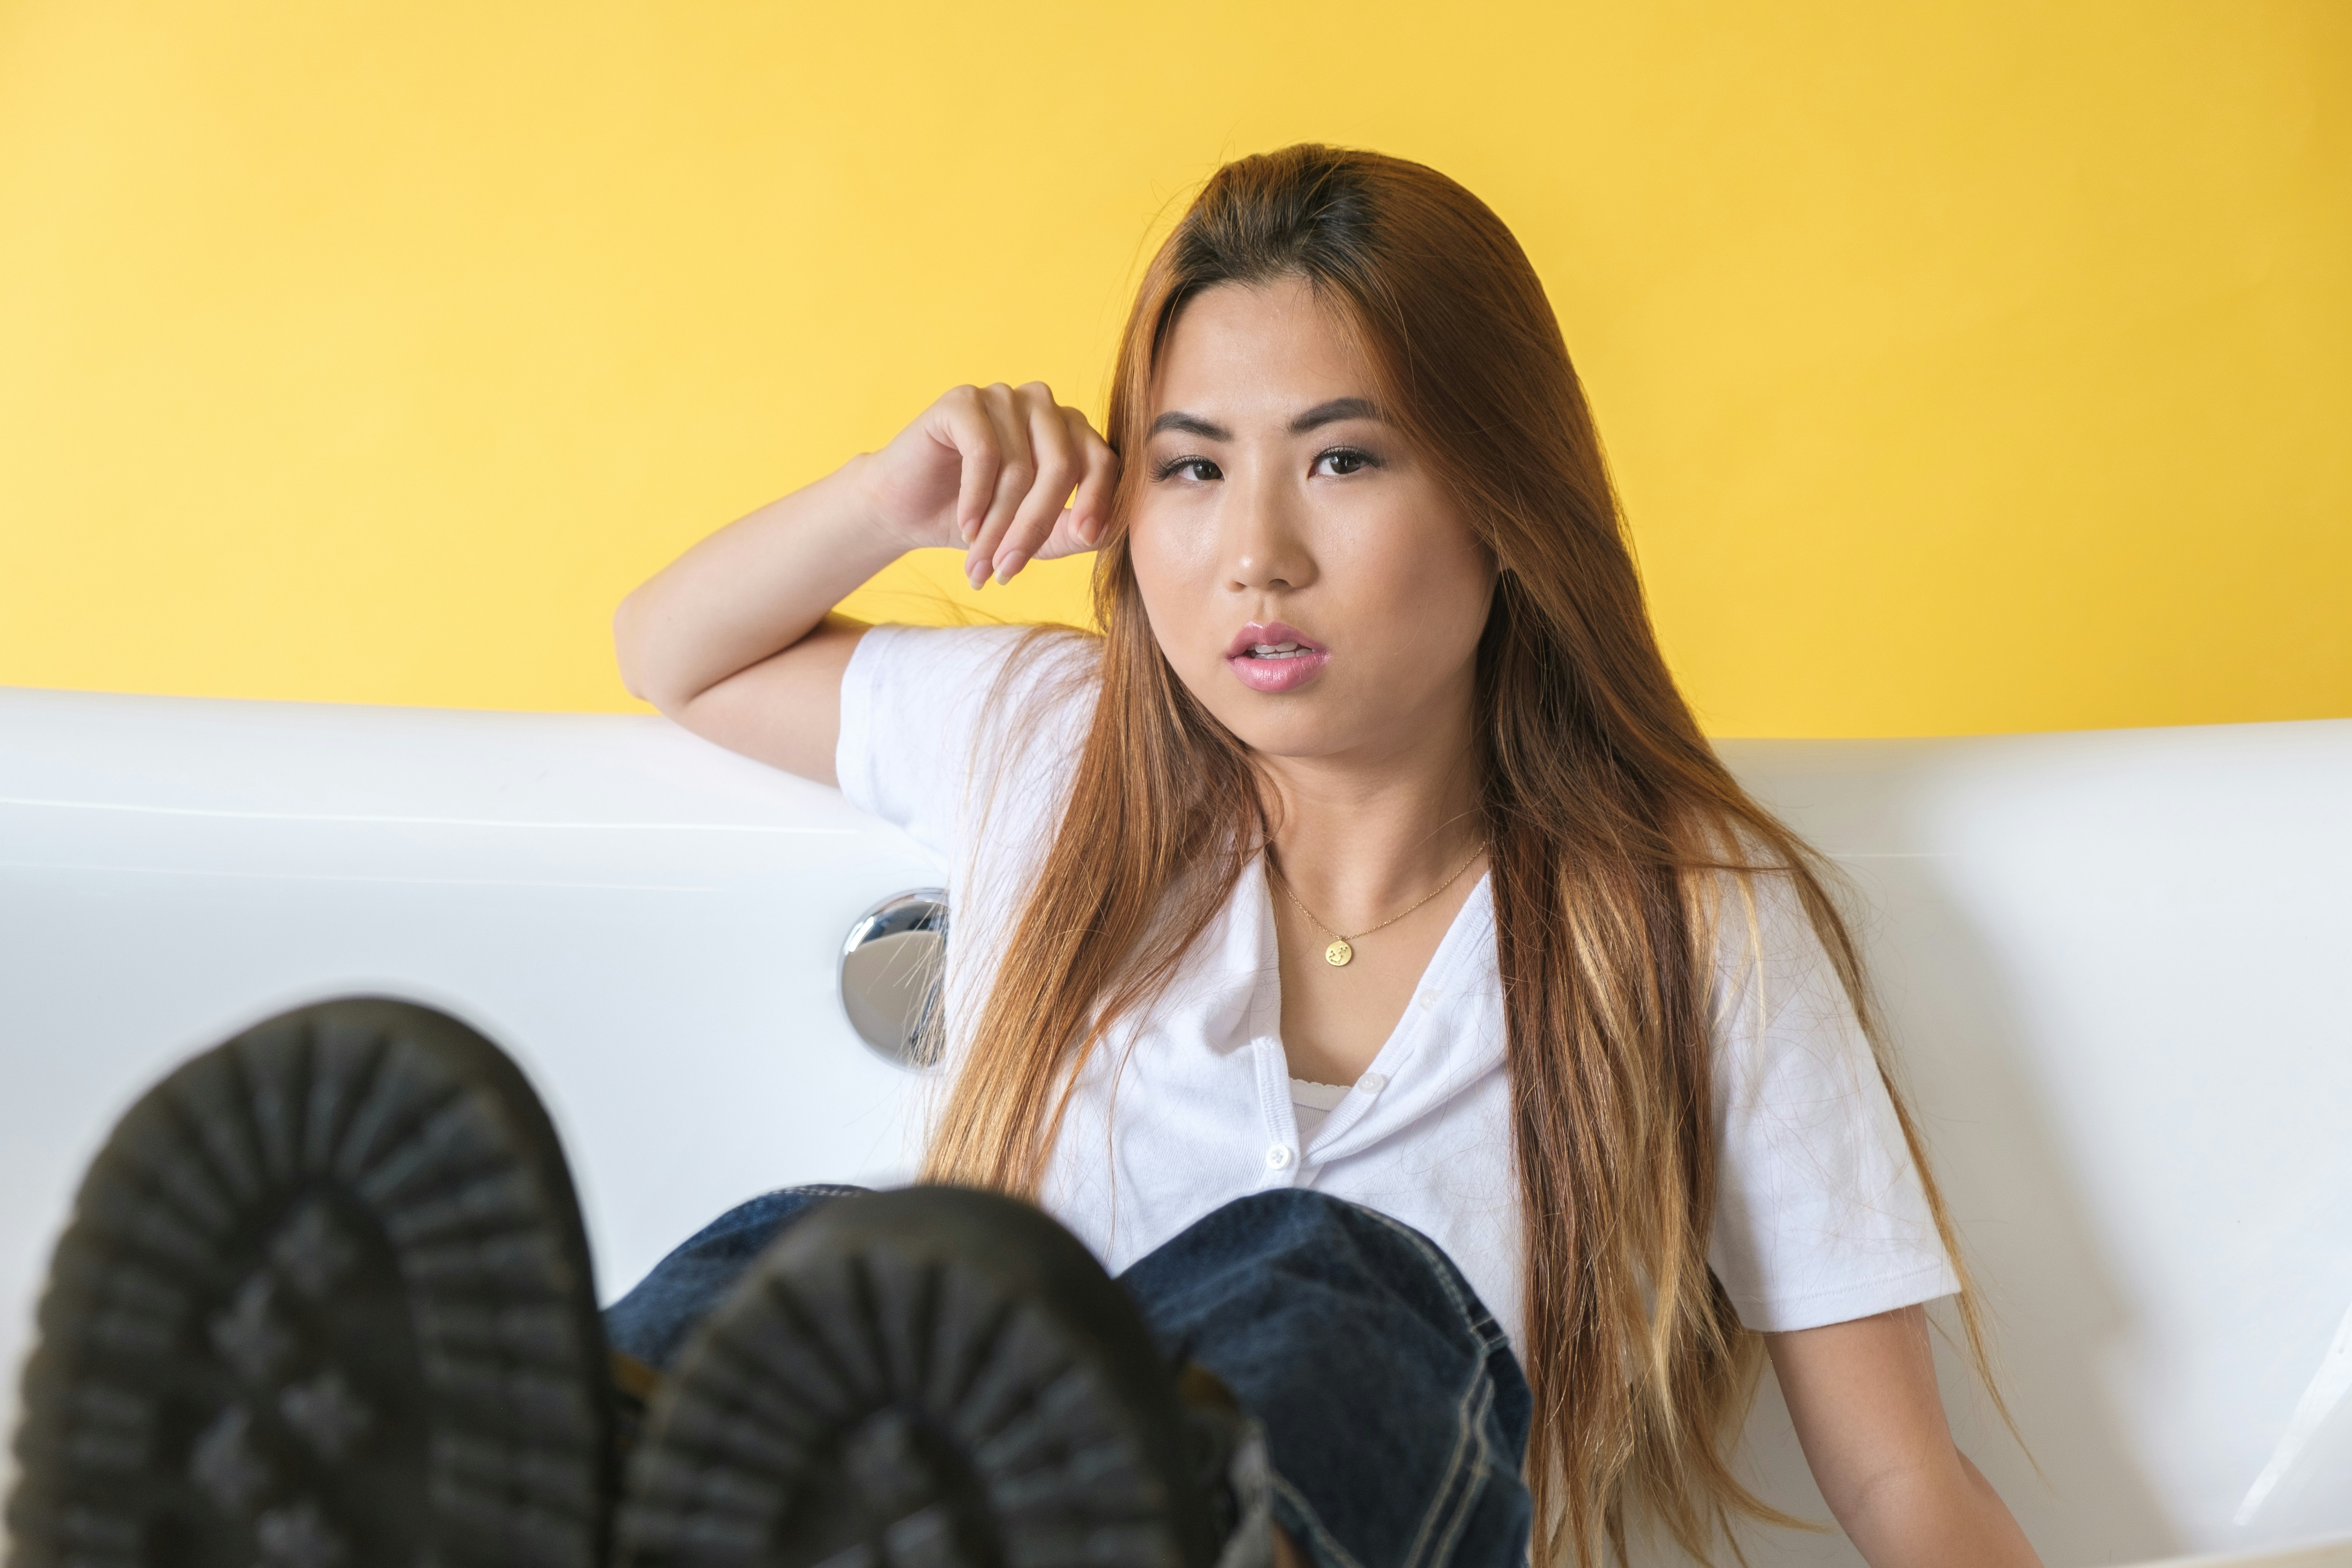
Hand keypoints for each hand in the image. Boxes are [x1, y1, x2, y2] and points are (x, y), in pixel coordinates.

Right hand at [858, 382, 1117, 587]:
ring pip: (1020, 468)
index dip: (1098, 500)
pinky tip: (966, 525)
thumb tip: (1106, 534)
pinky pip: (984, 453)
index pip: (1101, 460)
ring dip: (999, 525)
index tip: (1086, 539)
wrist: (905, 508)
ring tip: (980, 562)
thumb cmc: (976, 521)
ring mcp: (1002, 397)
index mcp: (1069, 430)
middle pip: (1061, 467)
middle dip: (1034, 526)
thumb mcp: (1031, 535)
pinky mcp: (963, 401)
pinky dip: (976, 498)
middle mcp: (1040, 405)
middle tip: (1009, 570)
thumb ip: (1071, 533)